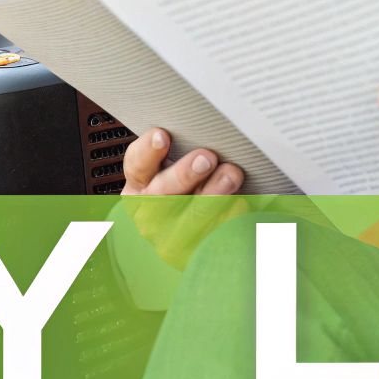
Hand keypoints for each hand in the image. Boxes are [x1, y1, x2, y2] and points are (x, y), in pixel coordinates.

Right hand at [120, 128, 247, 269]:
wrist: (186, 242)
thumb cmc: (181, 197)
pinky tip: (240, 202)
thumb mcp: (168, 174)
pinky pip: (215, 233)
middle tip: (206, 157)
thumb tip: (200, 127)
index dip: (148, 151)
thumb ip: (177, 154)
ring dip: (213, 193)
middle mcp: (150, 212)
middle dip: (184, 174)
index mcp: (139, 187)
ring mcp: (171, 236)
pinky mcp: (196, 252)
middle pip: (163, 192)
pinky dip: (229, 217)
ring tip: (231, 175)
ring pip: (191, 214)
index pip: (137, 165)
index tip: (163, 136)